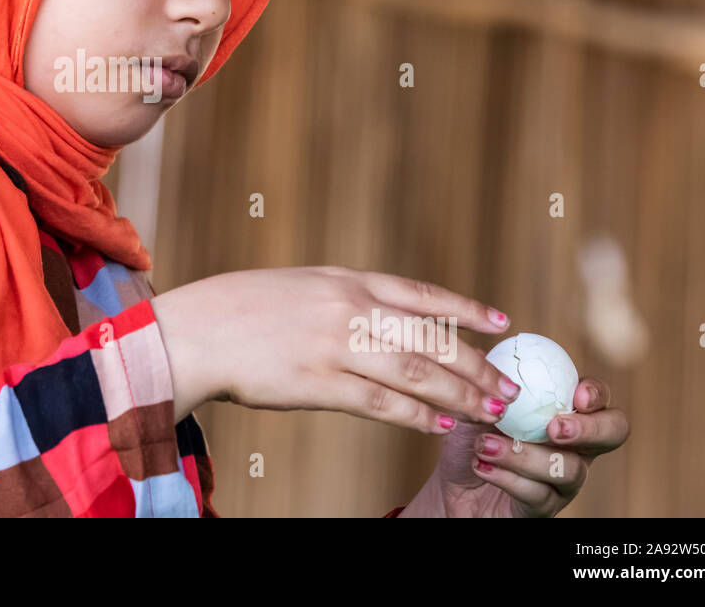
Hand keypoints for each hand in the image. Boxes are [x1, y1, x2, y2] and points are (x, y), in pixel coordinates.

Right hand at [151, 265, 519, 429]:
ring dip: (460, 394)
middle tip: (509, 386)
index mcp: (345, 280)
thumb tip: (385, 317)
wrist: (196, 331)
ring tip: (491, 411)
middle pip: (431, 337)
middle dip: (477, 364)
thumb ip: (344, 300)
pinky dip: (417, 415)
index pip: (422, 295)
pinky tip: (440, 425)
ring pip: (416, 372)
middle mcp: (348, 308)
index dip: (467, 310)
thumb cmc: (243, 310)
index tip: (502, 324)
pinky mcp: (318, 383)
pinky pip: (381, 403)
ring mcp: (335, 345)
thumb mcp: (302, 288)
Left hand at [426, 376, 629, 516]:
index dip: (597, 394)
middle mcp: (576, 446)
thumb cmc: (471, 437)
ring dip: (525, 455)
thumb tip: (489, 350)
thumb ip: (486, 379)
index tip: (578, 393)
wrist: (453, 485)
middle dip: (590, 429)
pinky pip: (538, 495)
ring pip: (569, 469)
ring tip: (485, 444)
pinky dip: (507, 477)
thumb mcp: (473, 403)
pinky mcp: (544, 509)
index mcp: (565, 412)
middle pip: (613, 434)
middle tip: (554, 427)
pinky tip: (482, 465)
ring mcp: (564, 480)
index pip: (599, 398)